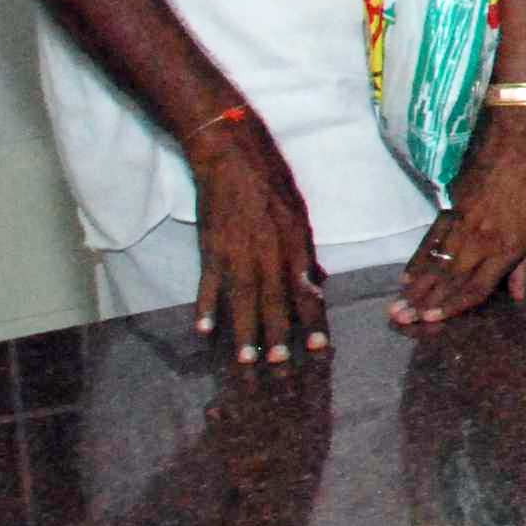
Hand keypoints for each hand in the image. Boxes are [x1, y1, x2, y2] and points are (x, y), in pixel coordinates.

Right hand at [184, 107, 325, 364]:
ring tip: (245, 362)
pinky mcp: (211, 247)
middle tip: (281, 369)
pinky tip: (203, 331)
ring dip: (245, 333)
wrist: (233, 157)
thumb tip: (317, 281)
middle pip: (276, 303)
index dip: (314, 321)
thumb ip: (306, 252)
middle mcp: (270, 253)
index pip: (307, 291)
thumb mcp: (299, 214)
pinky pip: (208, 283)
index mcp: (295, 245)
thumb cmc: (271, 183)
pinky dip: (205, 307)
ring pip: (244, 300)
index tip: (321, 349)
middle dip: (280, 338)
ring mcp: (238, 252)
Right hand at [389, 105, 525, 328]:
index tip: (433, 320)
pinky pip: (429, 240)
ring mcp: (460, 223)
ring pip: (435, 263)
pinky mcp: (449, 207)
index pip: (476, 287)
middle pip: (449, 279)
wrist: (517, 139)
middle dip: (424, 303)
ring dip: (415, 287)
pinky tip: (405, 276)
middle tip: (402, 322)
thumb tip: (518, 298)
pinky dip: (416, 260)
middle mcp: (479, 240)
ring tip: (397, 307)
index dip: (454, 306)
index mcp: (505, 247)